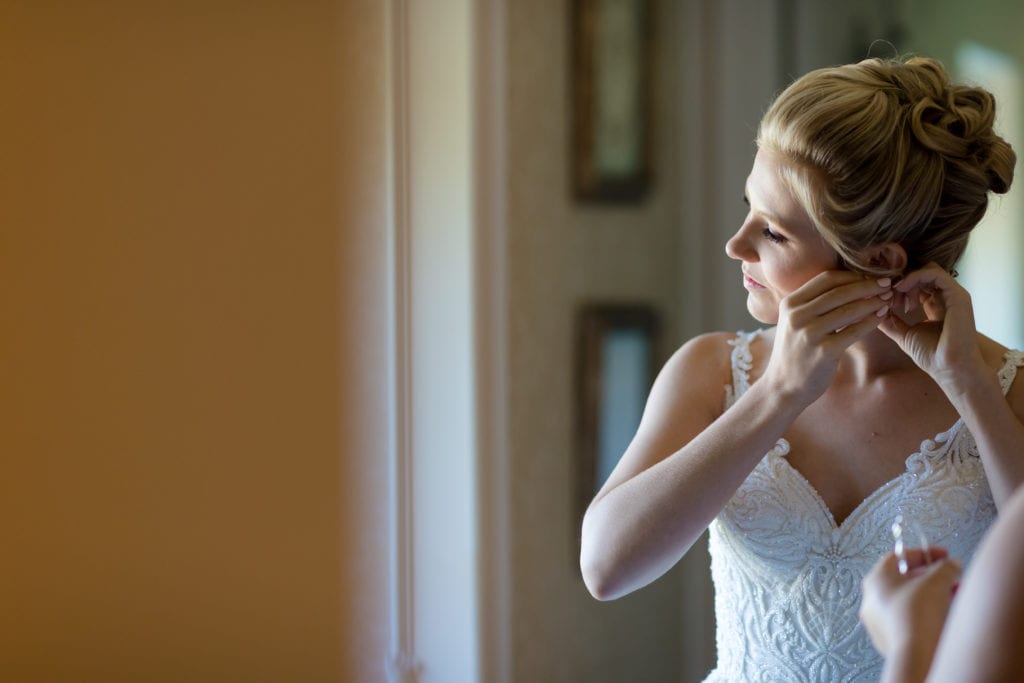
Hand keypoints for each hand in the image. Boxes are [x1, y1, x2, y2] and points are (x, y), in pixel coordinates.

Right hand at [762, 270, 891, 402]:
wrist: (782, 386)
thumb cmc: (795, 352)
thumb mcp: (795, 322)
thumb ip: (813, 304)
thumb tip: (849, 286)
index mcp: (790, 303)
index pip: (826, 279)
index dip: (851, 276)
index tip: (869, 276)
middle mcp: (797, 315)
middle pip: (839, 291)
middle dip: (867, 285)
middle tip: (886, 283)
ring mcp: (809, 333)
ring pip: (848, 310)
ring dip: (872, 302)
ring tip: (887, 299)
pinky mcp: (823, 351)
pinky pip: (853, 331)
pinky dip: (870, 322)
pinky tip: (881, 317)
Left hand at [860, 547, 959, 665]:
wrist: (915, 655)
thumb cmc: (917, 614)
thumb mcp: (936, 582)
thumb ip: (946, 568)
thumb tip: (952, 565)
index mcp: (875, 580)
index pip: (897, 557)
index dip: (923, 554)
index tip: (943, 556)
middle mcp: (872, 600)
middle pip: (903, 580)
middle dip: (931, 577)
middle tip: (950, 577)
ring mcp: (879, 622)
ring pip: (908, 601)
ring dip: (932, 595)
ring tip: (953, 595)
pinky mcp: (890, 640)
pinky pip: (909, 620)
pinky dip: (927, 614)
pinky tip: (946, 615)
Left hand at [878, 263, 985, 390]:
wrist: (949, 368)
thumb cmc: (931, 355)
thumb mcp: (904, 334)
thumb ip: (890, 322)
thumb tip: (873, 311)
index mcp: (937, 305)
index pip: (918, 284)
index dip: (899, 287)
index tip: (885, 298)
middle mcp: (947, 297)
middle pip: (922, 274)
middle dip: (901, 281)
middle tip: (888, 296)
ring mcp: (954, 295)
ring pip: (928, 270)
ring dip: (906, 279)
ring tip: (894, 294)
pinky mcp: (958, 296)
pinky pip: (935, 274)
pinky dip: (914, 277)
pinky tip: (901, 288)